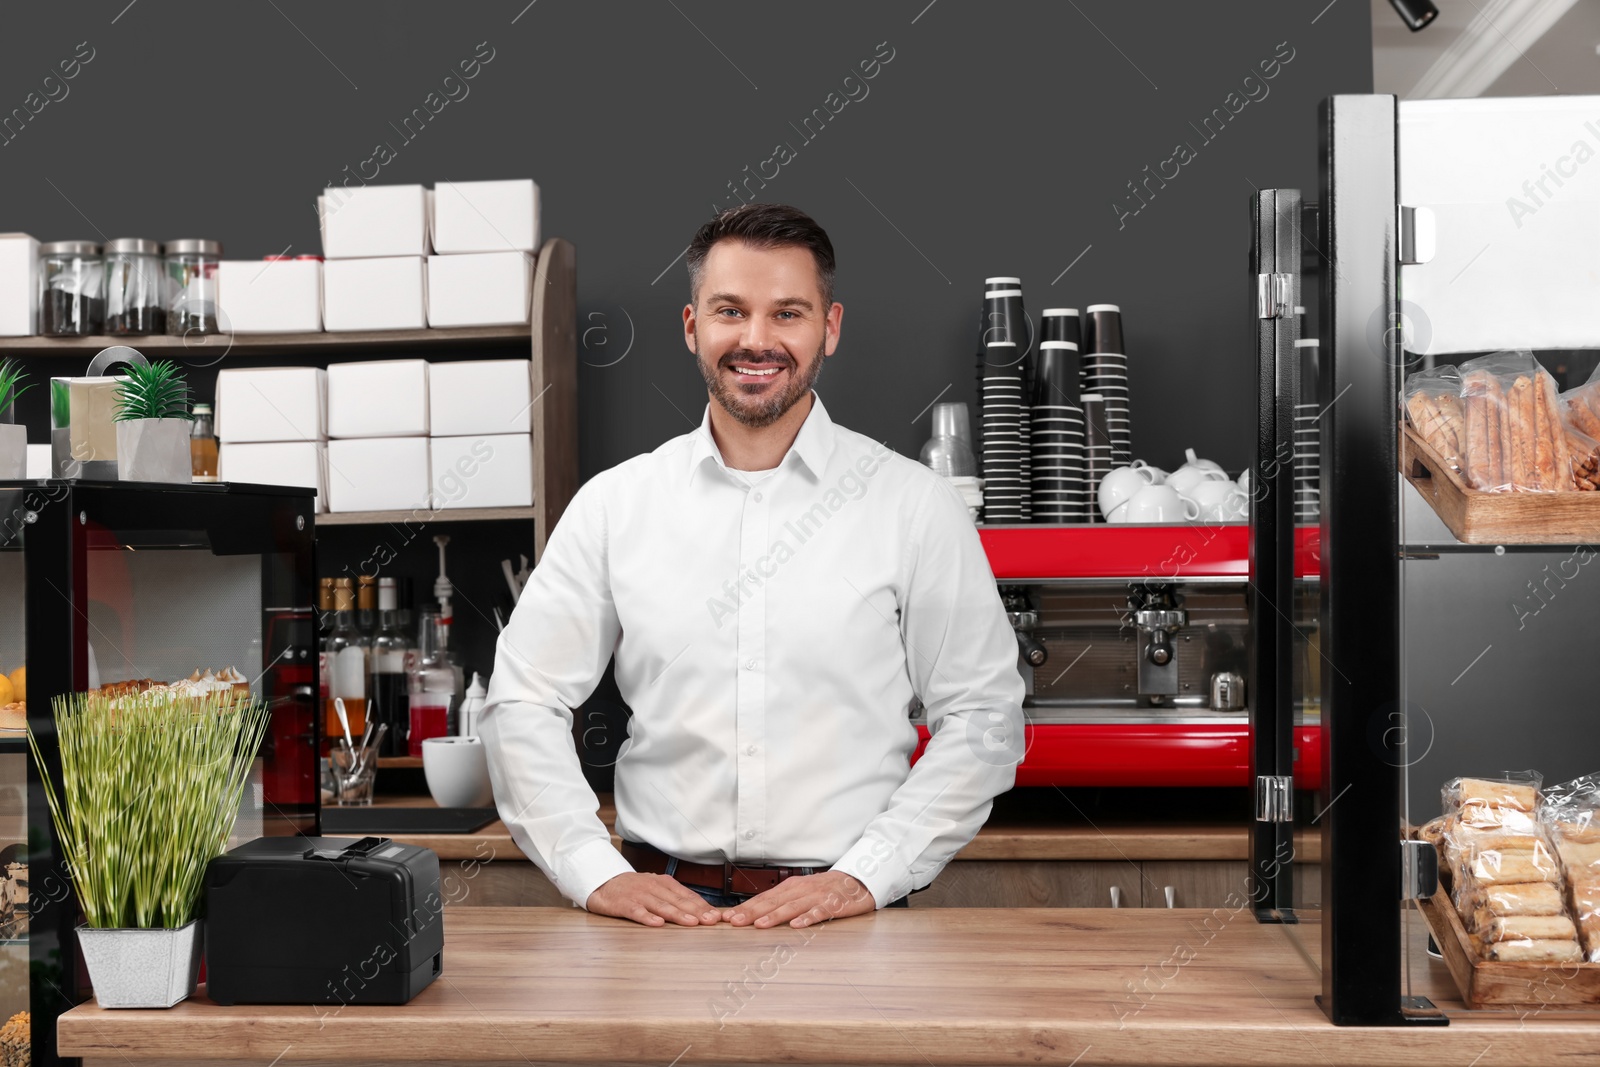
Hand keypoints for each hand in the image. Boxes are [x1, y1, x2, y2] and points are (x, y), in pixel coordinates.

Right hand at [585, 872, 721, 926]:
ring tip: (691, 923)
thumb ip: (675, 898)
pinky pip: (637, 911)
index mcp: (664, 884)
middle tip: (711, 921)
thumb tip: (701, 911)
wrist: (604, 882)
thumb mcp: (656, 889)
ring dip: (678, 915)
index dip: (703, 906)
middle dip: (697, 911)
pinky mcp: (623, 904)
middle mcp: (654, 888)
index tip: (717, 916)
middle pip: (678, 901)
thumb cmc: (635, 889)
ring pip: (661, 905)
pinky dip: (647, 917)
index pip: (687, 896)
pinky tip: (657, 924)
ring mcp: (639, 896)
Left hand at [723, 870, 876, 928]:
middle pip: (772, 902)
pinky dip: (807, 918)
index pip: (763, 899)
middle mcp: (800, 890)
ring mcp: (816, 897)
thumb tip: (753, 915)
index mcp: (790, 888)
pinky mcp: (833, 905)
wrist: (857, 881)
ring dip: (775, 916)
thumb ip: (780, 902)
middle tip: (734, 922)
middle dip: (752, 912)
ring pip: (792, 907)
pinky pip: (819, 912)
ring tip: (759, 925)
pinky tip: (797, 925)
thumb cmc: (823, 890)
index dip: (744, 908)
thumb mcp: (800, 892)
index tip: (727, 918)